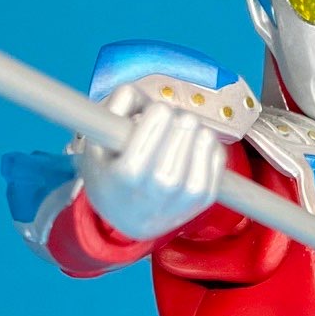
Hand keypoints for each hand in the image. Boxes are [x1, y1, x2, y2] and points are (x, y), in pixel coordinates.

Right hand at [74, 85, 225, 240]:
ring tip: (180, 136)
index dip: (157, 110)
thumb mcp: (97, 142)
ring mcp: (185, 195)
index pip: (161, 117)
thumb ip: (115, 107)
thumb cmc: (110, 174)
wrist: (125, 219)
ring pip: (205, 139)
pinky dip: (208, 144)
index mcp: (130, 172)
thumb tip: (143, 96)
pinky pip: (218, 156)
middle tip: (167, 126)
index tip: (150, 117)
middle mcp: (160, 186)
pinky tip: (193, 147)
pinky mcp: (204, 198)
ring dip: (194, 130)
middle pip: (185, 125)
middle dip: (176, 118)